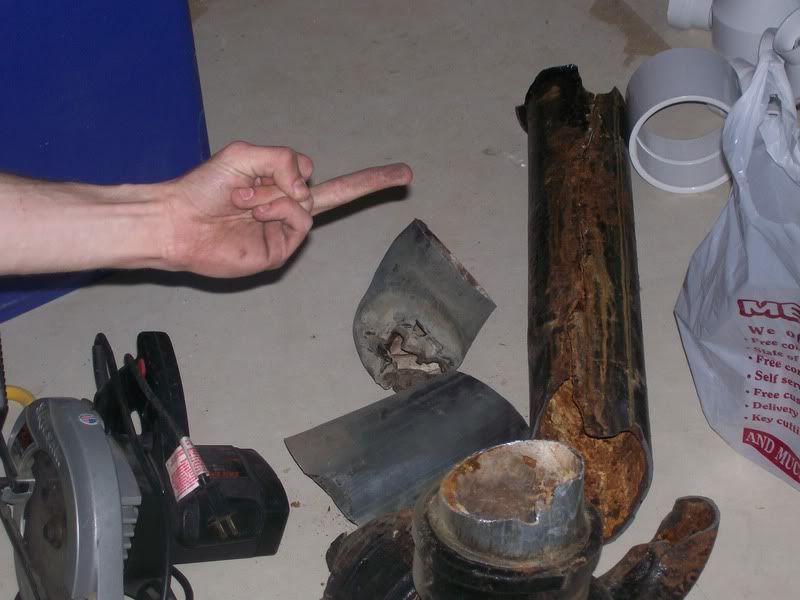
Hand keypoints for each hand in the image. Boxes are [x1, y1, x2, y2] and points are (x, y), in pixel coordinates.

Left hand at [162, 141, 412, 276]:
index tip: (405, 174)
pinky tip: (252, 211)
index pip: (331, 183)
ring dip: (274, 195)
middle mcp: (290, 211)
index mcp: (284, 188)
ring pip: (309, 204)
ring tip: (243, 200)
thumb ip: (284, 159)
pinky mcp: (280, 252)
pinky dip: (278, 210)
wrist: (179, 220)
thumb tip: (307, 186)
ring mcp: (287, 233)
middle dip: (333, 181)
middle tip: (335, 179)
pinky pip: (298, 222)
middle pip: (332, 191)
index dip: (370, 180)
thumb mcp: (246, 154)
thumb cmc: (206, 186)